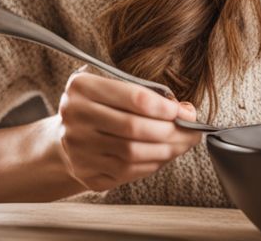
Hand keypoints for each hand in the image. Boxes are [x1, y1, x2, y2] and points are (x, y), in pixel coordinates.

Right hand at [50, 70, 203, 191]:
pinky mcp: (83, 172)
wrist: (68, 133)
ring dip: (166, 151)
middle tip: (192, 133)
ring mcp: (76, 148)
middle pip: (134, 128)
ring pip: (132, 154)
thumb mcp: (117, 87)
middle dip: (171, 132)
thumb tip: (186, 112)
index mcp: (83, 87)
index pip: (135, 98)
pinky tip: (162, 157)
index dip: (165, 107)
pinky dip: (151, 165)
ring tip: (183, 144)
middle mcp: (74, 117)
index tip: (185, 112)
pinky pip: (126, 173)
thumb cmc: (103, 105)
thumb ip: (149, 94)